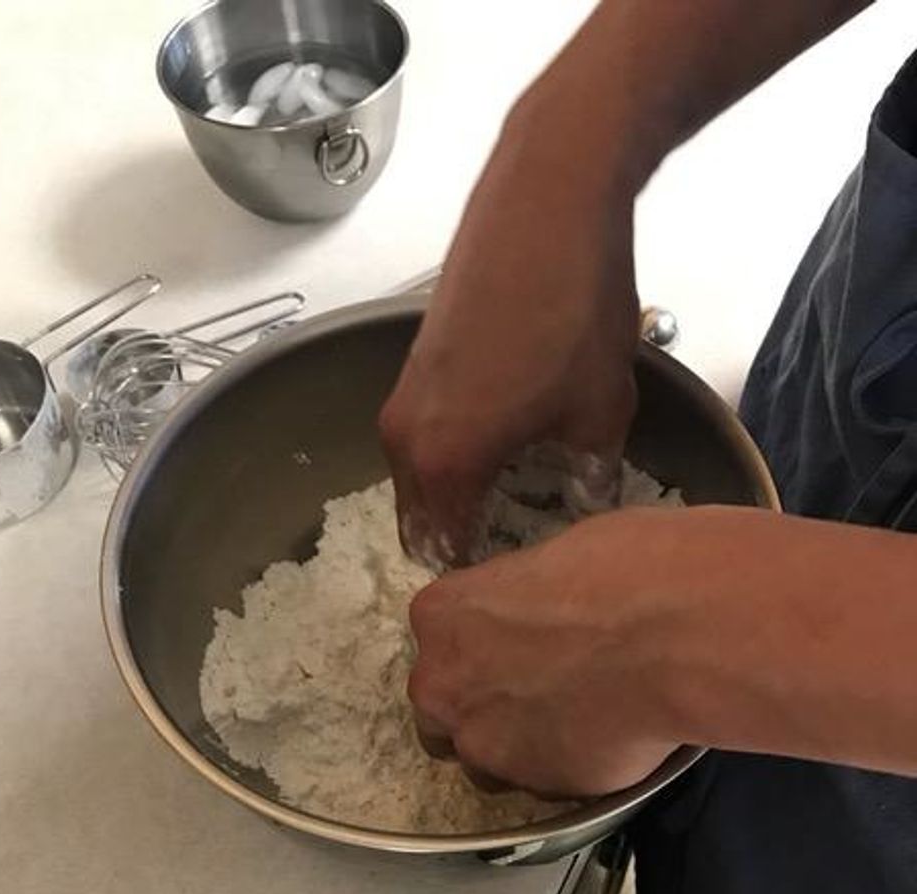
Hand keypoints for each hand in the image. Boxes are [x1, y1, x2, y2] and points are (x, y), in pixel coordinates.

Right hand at [380, 88, 640, 564]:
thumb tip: (585, 501)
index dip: (485, 577)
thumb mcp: (601, 411)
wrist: (546, 200)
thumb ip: (588, 477)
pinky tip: (502, 442)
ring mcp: (402, 397)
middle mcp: (404, 438)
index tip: (525, 584)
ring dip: (454, 499)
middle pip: (420, 523)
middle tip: (520, 550)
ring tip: (515, 497)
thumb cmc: (574, 311)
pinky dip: (450, 455)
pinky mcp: (411, 364)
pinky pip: (422, 436)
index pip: (448, 553)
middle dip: (461, 544)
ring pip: (418, 479)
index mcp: (444, 463)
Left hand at [407, 508, 684, 797]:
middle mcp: (443, 685)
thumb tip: (539, 607)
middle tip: (540, 690)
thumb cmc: (621, 572)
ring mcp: (482, 744)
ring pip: (484, 758)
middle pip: (443, 708)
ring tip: (577, 722)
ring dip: (517, 745)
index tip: (520, 644)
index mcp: (440, 615)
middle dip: (481, 704)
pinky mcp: (533, 787)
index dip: (482, 644)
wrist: (674, 637)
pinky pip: (539, 784)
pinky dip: (563, 769)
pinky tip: (603, 742)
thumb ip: (522, 599)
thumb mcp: (554, 559)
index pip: (441, 638)